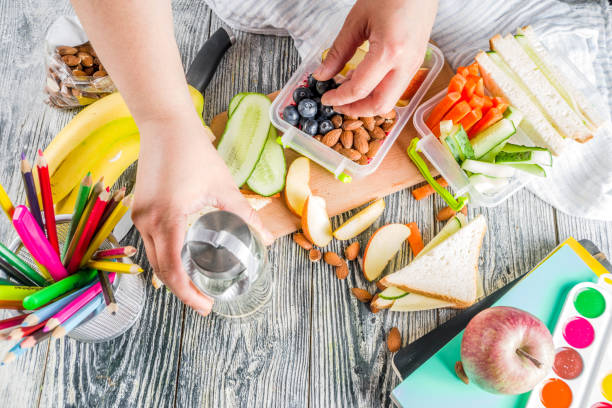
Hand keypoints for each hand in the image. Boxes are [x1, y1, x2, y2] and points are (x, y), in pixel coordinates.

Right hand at [132, 113, 271, 315]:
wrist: (165, 124)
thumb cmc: (195, 152)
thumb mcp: (224, 186)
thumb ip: (245, 214)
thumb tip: (267, 238)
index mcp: (168, 218)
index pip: (173, 270)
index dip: (189, 294)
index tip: (206, 306)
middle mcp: (147, 221)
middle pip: (160, 270)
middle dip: (181, 291)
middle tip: (204, 302)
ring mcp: (139, 214)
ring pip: (152, 257)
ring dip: (171, 275)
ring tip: (196, 285)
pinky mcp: (138, 208)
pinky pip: (149, 241)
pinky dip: (165, 256)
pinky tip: (182, 260)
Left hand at [314, 0, 437, 116]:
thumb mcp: (357, 20)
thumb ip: (338, 51)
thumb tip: (322, 74)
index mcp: (390, 52)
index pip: (360, 89)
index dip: (339, 98)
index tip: (326, 98)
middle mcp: (406, 64)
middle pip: (380, 105)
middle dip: (356, 110)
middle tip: (337, 104)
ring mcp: (415, 65)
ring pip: (390, 100)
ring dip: (367, 102)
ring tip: (348, 91)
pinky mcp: (416, 63)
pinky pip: (396, 87)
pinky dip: (378, 91)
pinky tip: (363, 80)